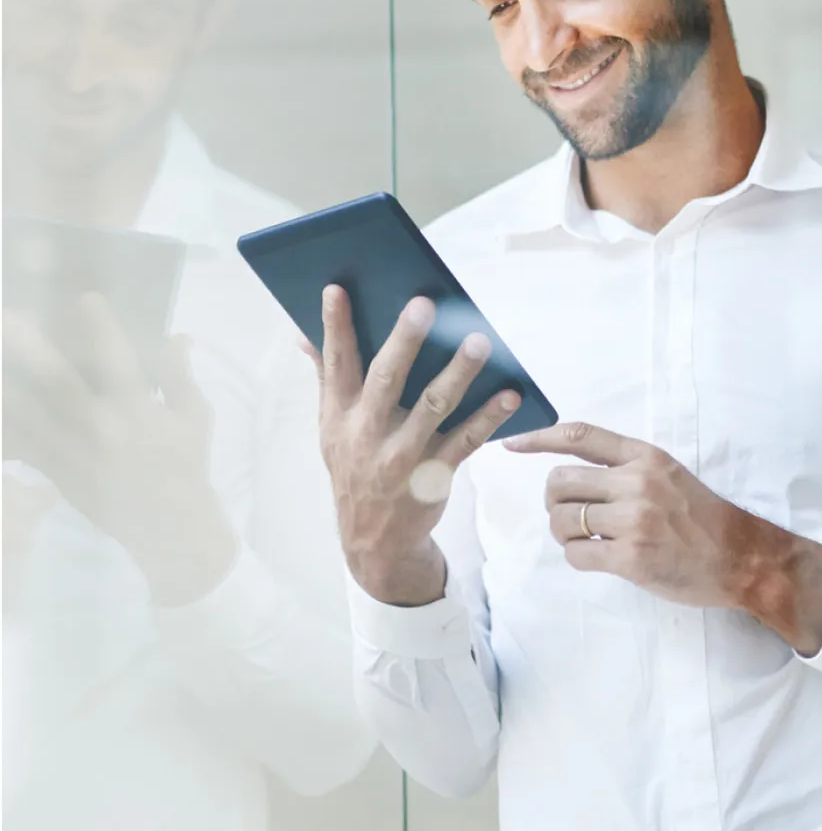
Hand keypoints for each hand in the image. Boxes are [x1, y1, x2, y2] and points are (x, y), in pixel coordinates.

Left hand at [2, 294, 234, 604]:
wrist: (169, 525)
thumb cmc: (185, 465)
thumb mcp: (195, 417)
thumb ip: (179, 376)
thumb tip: (175, 337)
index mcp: (136, 410)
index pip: (116, 359)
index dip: (100, 326)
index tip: (84, 298)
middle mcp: (98, 427)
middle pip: (55, 381)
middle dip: (30, 347)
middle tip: (8, 317)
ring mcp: (70, 451)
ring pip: (26, 412)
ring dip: (6, 386)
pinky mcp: (53, 470)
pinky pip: (18, 445)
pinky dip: (7, 426)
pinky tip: (2, 401)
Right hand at [303, 285, 518, 605]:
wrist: (374, 541)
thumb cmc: (356, 468)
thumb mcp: (332, 430)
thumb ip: (327, 379)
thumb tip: (304, 334)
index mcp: (339, 416)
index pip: (335, 363)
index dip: (335, 326)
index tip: (337, 289)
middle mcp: (367, 433)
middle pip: (386, 379)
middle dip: (404, 341)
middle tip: (424, 305)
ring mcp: (402, 455)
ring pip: (434, 407)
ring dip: (459, 373)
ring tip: (480, 342)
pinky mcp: (435, 474)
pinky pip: (466, 441)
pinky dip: (489, 417)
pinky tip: (510, 395)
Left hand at [505, 421, 821, 653]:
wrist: (743, 557)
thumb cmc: (702, 518)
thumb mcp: (669, 474)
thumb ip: (626, 468)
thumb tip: (570, 473)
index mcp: (645, 457)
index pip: (579, 436)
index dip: (539, 438)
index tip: (511, 445)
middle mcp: (637, 482)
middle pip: (559, 482)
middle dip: (555, 503)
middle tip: (571, 517)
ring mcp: (635, 521)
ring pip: (562, 520)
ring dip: (564, 533)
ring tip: (586, 539)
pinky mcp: (633, 559)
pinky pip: (577, 555)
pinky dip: (578, 558)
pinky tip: (598, 559)